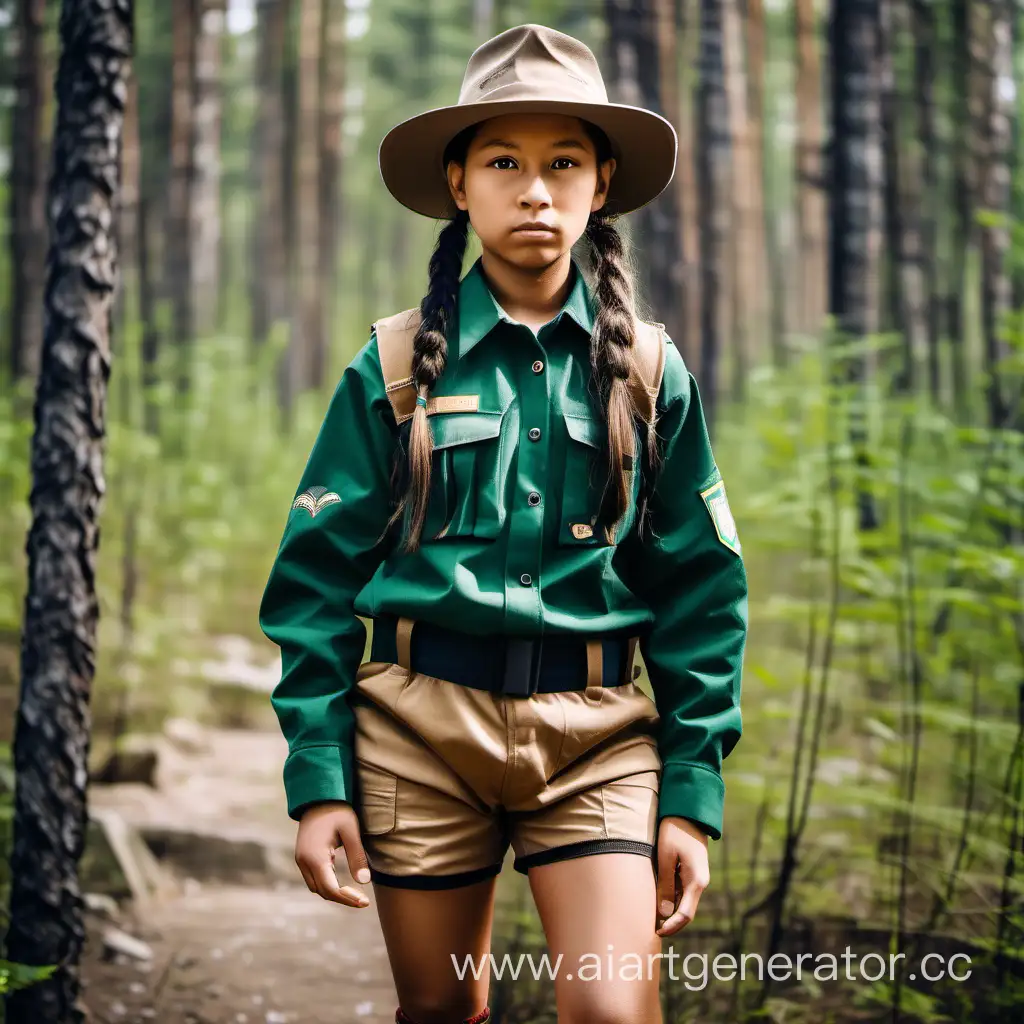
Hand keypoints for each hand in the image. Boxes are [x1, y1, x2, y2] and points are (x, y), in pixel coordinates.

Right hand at [294, 800, 371, 907]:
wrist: (318, 796)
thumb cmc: (337, 810)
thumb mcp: (351, 831)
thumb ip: (357, 856)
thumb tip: (365, 882)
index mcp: (315, 856)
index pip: (330, 888)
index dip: (347, 898)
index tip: (364, 902)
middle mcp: (304, 861)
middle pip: (322, 891)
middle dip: (342, 898)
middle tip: (362, 901)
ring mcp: (300, 860)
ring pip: (316, 887)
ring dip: (333, 893)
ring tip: (354, 894)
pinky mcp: (302, 857)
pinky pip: (313, 878)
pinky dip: (327, 884)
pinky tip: (341, 883)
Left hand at [655, 815, 709, 935]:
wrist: (688, 812)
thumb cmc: (674, 831)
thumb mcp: (666, 857)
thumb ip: (665, 885)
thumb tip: (664, 914)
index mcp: (697, 881)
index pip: (685, 914)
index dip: (672, 926)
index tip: (657, 932)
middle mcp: (700, 882)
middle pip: (687, 911)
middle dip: (671, 923)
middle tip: (652, 929)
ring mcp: (698, 877)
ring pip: (684, 902)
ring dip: (671, 911)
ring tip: (651, 916)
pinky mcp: (692, 872)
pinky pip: (683, 891)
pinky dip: (672, 898)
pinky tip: (659, 898)